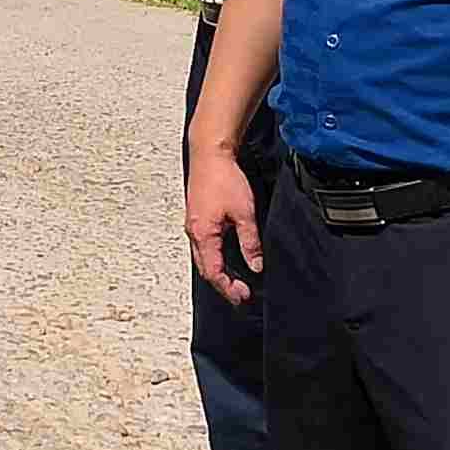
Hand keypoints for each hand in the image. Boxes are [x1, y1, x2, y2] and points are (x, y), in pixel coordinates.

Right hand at [185, 137, 263, 303]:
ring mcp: (193, 226)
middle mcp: (194, 233)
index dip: (228, 288)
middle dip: (222, 285)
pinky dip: (214, 258)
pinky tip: (225, 257)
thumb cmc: (223, 177)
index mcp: (204, 235)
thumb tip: (256, 264)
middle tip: (240, 293)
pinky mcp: (197, 218)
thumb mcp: (244, 213)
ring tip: (234, 281)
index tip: (242, 296)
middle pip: (206, 269)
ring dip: (218, 272)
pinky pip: (203, 246)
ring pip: (203, 258)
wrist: (209, 154)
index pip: (214, 272)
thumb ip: (250, 242)